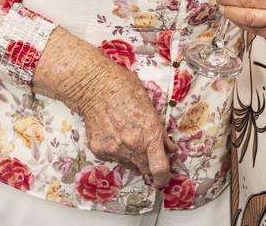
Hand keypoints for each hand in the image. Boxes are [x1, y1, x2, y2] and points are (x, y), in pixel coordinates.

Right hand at [33, 28, 176, 187]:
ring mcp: (114, 150)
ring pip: (129, 164)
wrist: (95, 87)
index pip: (159, 168)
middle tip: (148, 152)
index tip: (163, 178)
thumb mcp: (150, 105)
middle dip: (149, 164)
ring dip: (133, 156)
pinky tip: (115, 133)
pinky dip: (117, 150)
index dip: (164, 177)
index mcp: (149, 133)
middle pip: (145, 169)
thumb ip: (160, 131)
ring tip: (128, 135)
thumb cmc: (125, 88)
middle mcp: (132, 145)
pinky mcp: (99, 150)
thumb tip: (170, 148)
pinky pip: (114, 157)